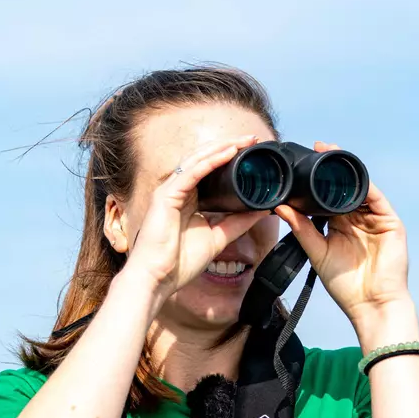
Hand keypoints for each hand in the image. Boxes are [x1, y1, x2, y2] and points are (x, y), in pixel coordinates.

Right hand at [120, 135, 266, 295]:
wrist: (158, 278)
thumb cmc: (179, 262)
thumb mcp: (218, 237)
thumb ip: (237, 223)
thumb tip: (260, 210)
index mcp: (188, 199)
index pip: (209, 170)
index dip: (228, 158)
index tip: (251, 152)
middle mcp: (177, 190)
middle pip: (204, 159)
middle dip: (228, 146)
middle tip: (251, 139)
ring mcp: (170, 191)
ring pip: (198, 160)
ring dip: (222, 148)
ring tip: (243, 140)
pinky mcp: (166, 196)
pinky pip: (192, 172)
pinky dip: (211, 161)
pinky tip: (228, 153)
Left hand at [275, 141, 411, 325]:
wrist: (370, 304)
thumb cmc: (345, 285)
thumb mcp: (318, 253)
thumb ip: (302, 230)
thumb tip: (281, 208)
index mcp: (341, 225)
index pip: (329, 196)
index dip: (316, 180)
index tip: (299, 166)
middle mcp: (359, 219)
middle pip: (346, 186)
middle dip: (332, 167)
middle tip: (315, 148)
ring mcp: (376, 220)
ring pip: (361, 187)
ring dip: (347, 169)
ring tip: (330, 153)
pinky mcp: (390, 223)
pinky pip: (377, 198)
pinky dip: (364, 184)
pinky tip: (350, 173)